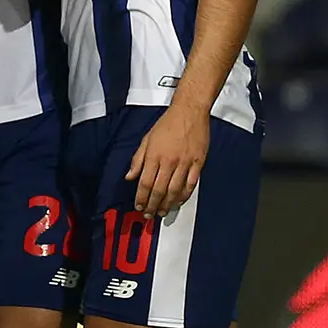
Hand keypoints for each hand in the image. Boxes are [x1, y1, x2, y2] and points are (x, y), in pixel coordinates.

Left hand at [126, 100, 209, 215]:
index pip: (145, 182)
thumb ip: (137, 159)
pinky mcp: (198, 163)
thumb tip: (129, 176)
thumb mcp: (146, 139)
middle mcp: (169, 161)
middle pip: (159, 190)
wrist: (189, 112)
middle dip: (153, 205)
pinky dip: (184, 195)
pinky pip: (191, 184)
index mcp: (154, 155)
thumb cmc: (167, 124)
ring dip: (168, 204)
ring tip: (163, 212)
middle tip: (149, 214)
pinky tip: (178, 202)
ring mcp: (185, 163)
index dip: (141, 197)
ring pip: (175, 190)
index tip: (139, 206)